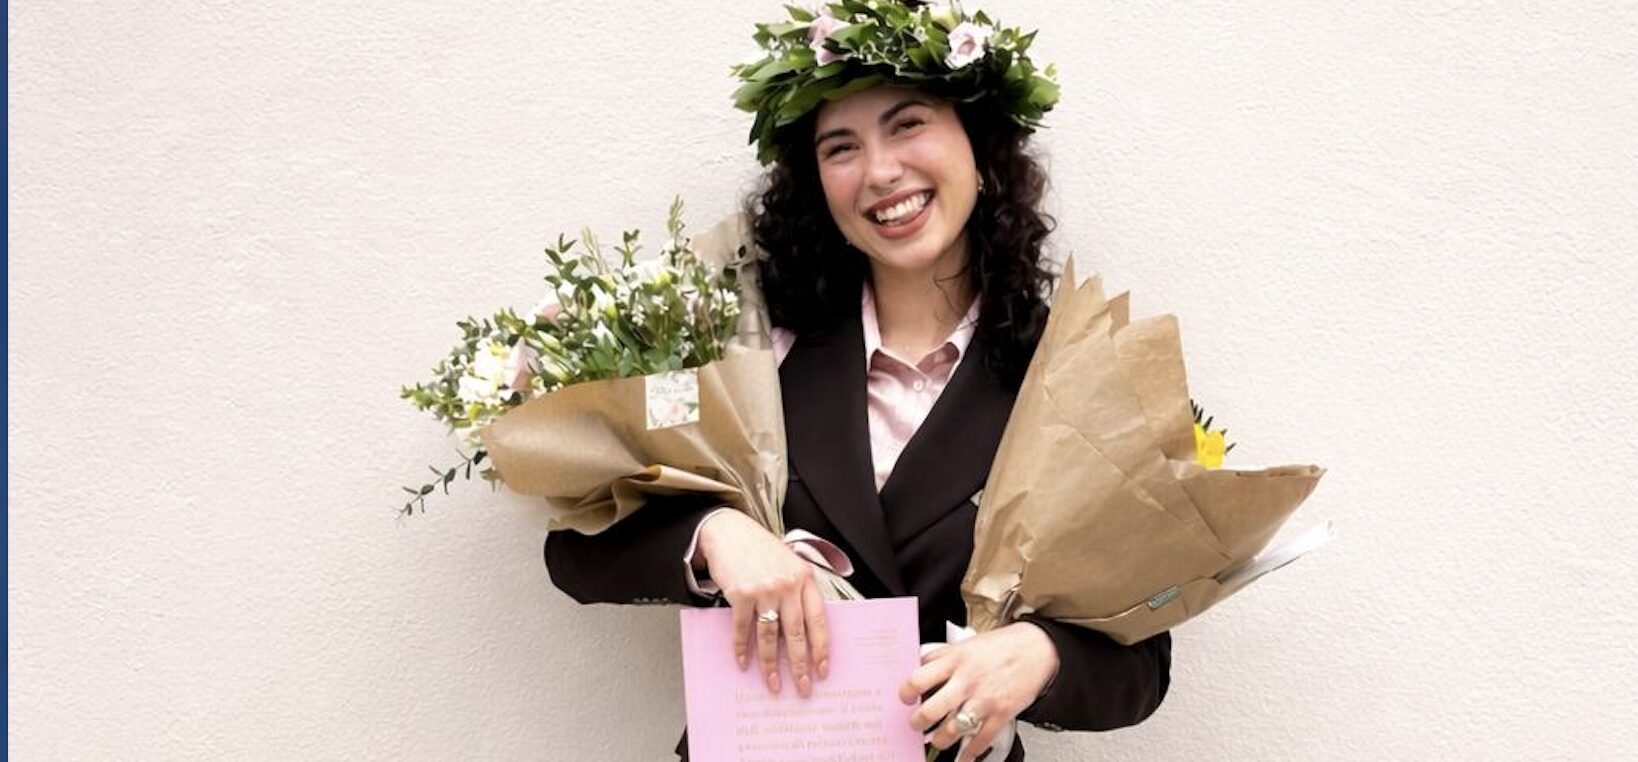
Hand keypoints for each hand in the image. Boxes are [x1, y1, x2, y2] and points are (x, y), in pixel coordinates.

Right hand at [697, 510, 830, 697]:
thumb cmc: (760, 551)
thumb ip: (799, 592)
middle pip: (796, 633)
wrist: (729, 532)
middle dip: (799, 665)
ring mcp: (765, 589)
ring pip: (770, 636)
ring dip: (770, 664)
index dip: (821, 648)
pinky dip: (742, 649)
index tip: (822, 670)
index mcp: (805, 578)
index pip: (819, 620)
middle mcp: (788, 584)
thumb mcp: (790, 565)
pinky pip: (744, 629)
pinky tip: (743, 662)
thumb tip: (805, 631)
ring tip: (772, 683)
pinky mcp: (741, 594)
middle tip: (802, 687)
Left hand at [898, 622, 1058, 761]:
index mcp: (956, 660)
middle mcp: (967, 680)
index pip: (919, 678)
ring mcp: (984, 699)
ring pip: (953, 729)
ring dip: (940, 739)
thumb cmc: (1003, 646)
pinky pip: (982, 739)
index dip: (906, 692)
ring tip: (937, 739)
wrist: (1038, 649)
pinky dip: (970, 752)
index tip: (905, 698)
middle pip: (931, 709)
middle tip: (916, 723)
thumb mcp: (967, 643)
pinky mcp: (1001, 713)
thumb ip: (943, 656)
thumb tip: (919, 666)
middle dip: (918, 721)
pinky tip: (964, 756)